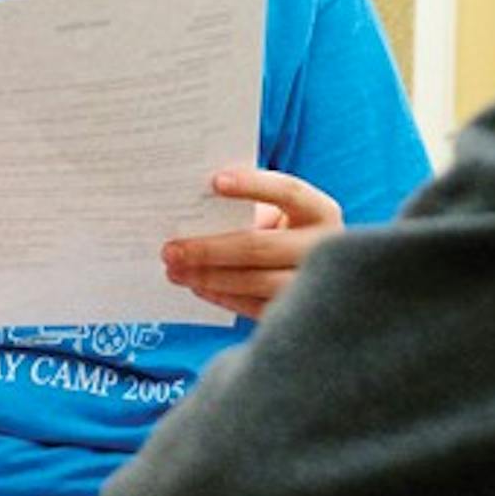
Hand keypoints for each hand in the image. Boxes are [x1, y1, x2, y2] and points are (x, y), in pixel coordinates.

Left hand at [161, 168, 342, 319]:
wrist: (315, 271)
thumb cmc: (286, 230)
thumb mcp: (279, 211)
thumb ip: (250, 205)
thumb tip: (197, 202)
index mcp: (321, 211)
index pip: (288, 192)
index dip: (253, 186)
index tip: (214, 181)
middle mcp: (324, 248)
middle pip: (260, 246)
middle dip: (209, 248)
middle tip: (170, 249)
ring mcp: (315, 285)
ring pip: (255, 281)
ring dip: (208, 276)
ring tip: (175, 270)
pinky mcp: (299, 313)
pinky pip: (254, 307)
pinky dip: (222, 296)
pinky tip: (197, 286)